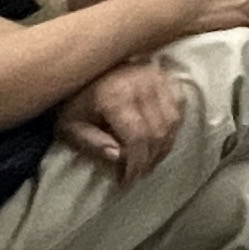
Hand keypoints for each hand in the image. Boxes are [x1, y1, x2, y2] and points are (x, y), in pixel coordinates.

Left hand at [55, 61, 184, 184]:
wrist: (80, 66)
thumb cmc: (73, 100)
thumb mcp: (70, 126)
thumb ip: (91, 143)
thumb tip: (118, 157)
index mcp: (116, 96)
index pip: (137, 139)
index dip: (136, 165)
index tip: (127, 182)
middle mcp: (142, 84)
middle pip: (157, 133)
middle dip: (149, 161)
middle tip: (137, 176)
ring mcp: (156, 78)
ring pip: (172, 123)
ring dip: (162, 148)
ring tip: (147, 162)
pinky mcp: (164, 76)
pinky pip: (178, 108)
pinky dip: (171, 129)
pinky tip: (158, 141)